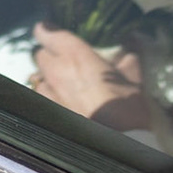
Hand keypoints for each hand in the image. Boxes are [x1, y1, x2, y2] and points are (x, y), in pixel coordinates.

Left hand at [29, 24, 152, 132]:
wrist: (122, 142)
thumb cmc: (128, 104)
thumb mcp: (134, 72)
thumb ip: (129, 51)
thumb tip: (132, 38)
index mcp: (75, 54)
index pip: (45, 31)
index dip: (47, 30)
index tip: (52, 30)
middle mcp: (57, 71)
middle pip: (40, 54)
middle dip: (50, 54)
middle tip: (65, 59)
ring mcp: (50, 94)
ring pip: (38, 77)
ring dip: (47, 76)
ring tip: (63, 82)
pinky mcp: (48, 112)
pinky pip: (42, 97)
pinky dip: (49, 96)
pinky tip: (62, 101)